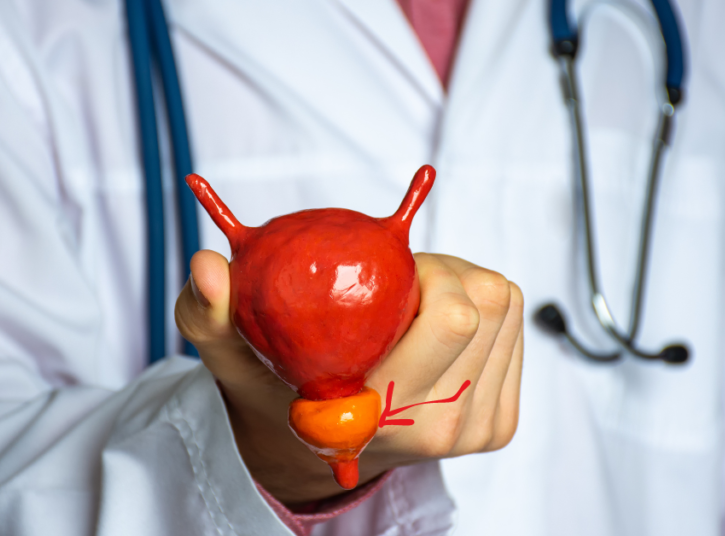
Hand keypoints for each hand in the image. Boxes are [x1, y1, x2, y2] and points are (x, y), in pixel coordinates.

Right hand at [175, 250, 523, 503]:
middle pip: (487, 302)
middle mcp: (440, 430)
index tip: (380, 276)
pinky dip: (481, 307)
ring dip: (461, 285)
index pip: (457, 315)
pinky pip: (517, 327)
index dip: (424, 272)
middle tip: (397, 282)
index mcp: (381, 416)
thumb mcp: (230, 354)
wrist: (316, 447)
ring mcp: (476, 430)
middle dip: (442, 272)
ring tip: (411, 303)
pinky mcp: (500, 422)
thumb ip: (207, 314)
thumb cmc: (278, 390)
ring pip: (506, 306)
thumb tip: (208, 267)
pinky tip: (434, 323)